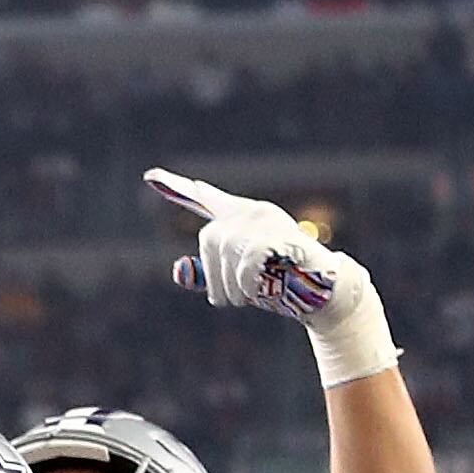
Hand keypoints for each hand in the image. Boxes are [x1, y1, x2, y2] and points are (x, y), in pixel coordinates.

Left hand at [148, 168, 391, 384]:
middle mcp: (251, 212)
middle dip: (219, 280)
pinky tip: (268, 285)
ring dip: (236, 287)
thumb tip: (178, 269)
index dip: (176, 188)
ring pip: (225, 254)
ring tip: (260, 290)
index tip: (149, 176)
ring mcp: (266, 220)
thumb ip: (208, 276)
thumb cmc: (282, 286)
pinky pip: (246, 263)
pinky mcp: (278, 234)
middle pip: (209, 241)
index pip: (205, 200)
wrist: (324, 294)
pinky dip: (251, 284)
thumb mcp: (237, 283)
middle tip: (241, 297)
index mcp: (240, 220)